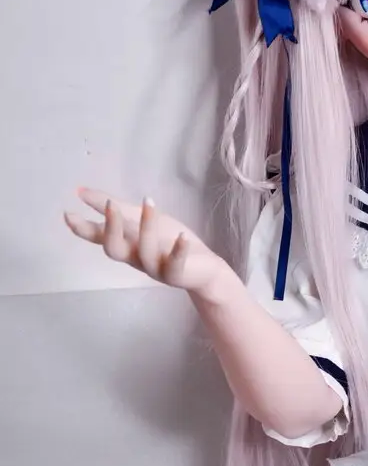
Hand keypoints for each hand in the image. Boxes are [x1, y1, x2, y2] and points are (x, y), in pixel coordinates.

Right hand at [64, 187, 223, 294]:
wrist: (202, 268)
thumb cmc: (167, 241)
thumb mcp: (139, 218)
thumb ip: (113, 208)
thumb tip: (80, 191)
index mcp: (126, 244)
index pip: (99, 237)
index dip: (83, 228)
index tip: (68, 214)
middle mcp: (135, 257)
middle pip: (114, 249)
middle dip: (111, 228)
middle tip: (110, 205)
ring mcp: (155, 268)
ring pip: (145, 252)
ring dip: (146, 226)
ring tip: (148, 202)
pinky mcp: (176, 274)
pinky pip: (174, 265)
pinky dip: (178, 250)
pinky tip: (182, 237)